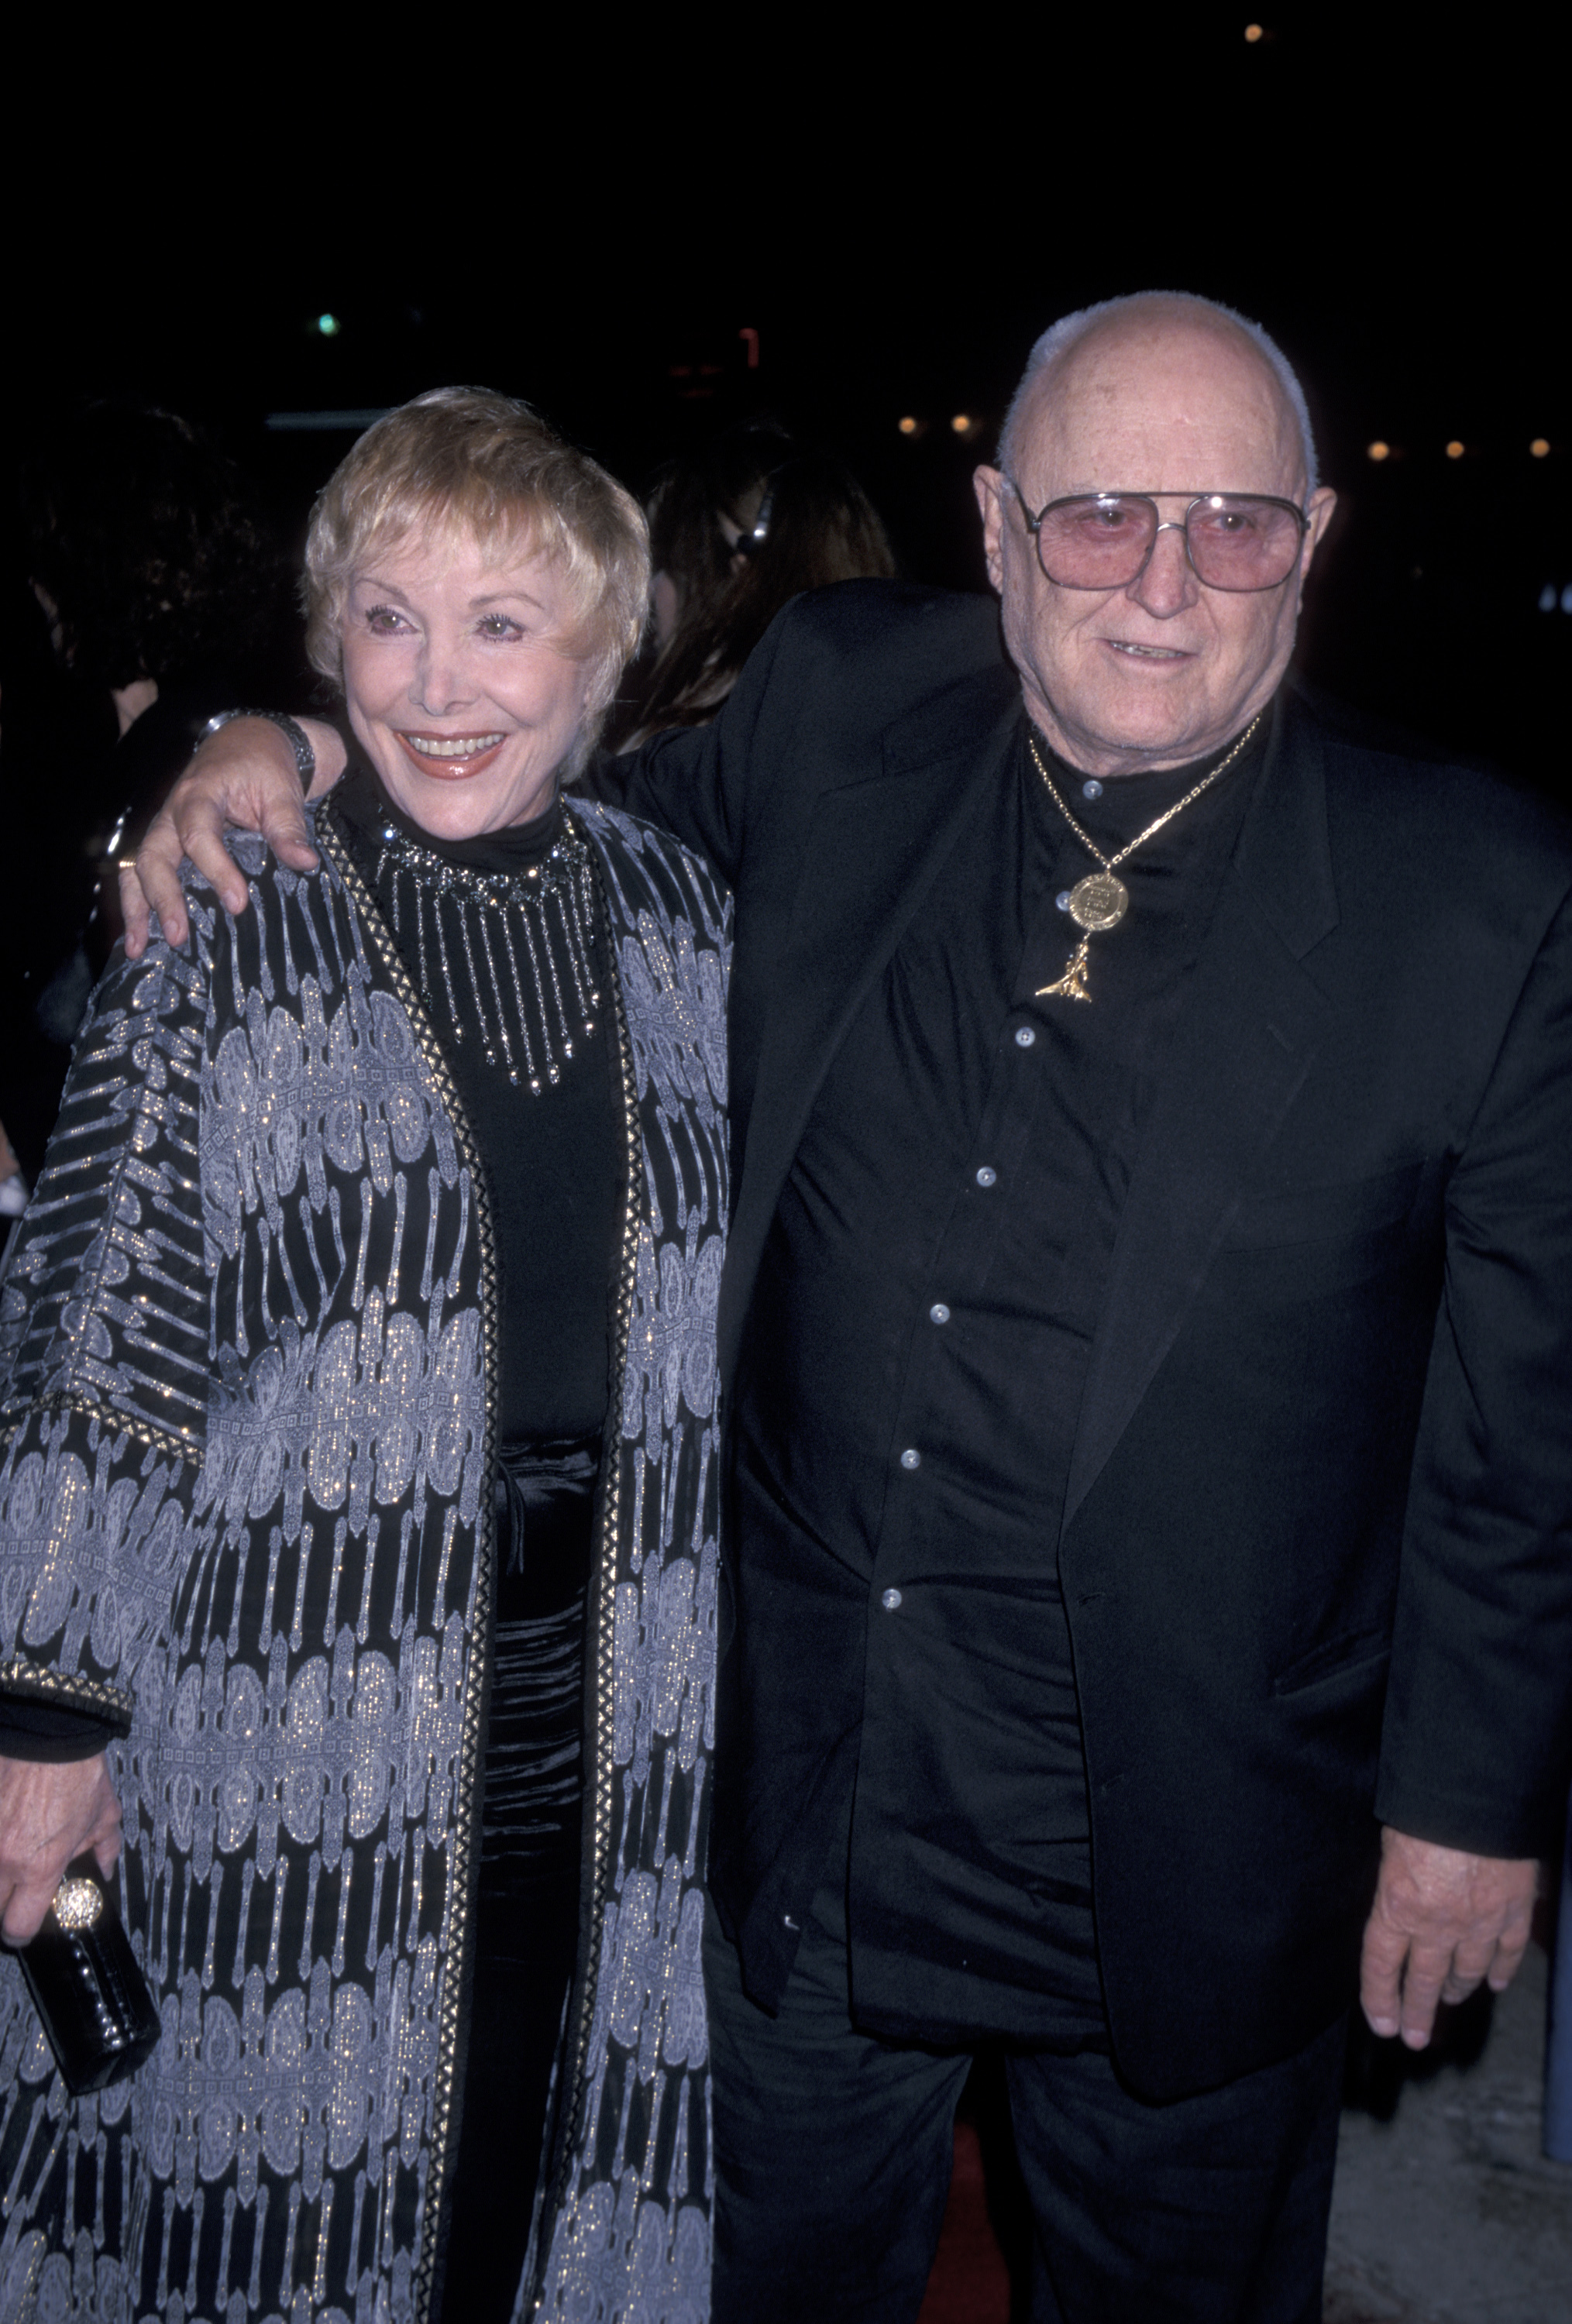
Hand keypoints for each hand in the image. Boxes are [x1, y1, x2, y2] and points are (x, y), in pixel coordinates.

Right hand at [0, 1753, 121, 1944]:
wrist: (48, 1730)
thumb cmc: (76, 1770)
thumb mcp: (104, 1814)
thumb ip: (105, 1848)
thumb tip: (106, 1867)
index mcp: (40, 1866)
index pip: (18, 1925)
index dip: (21, 1932)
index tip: (24, 1927)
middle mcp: (5, 1859)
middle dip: (4, 1906)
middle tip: (16, 1893)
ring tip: (11, 1863)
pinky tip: (5, 1830)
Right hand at [121, 714, 346, 957]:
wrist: (247, 742)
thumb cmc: (265, 765)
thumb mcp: (282, 791)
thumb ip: (288, 827)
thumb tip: (305, 862)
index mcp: (200, 794)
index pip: (199, 835)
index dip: (216, 871)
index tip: (237, 904)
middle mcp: (172, 812)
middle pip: (153, 855)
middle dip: (162, 898)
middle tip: (178, 936)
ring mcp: (165, 828)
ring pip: (137, 867)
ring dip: (135, 908)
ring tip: (137, 948)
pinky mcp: (167, 842)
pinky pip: (143, 873)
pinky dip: (138, 904)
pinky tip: (139, 938)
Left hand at [1359, 1825, 1536, 2048]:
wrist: (1475, 1796)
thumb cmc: (1423, 1810)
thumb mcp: (1388, 1845)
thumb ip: (1392, 1883)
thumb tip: (1395, 1903)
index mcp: (1397, 1907)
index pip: (1382, 1966)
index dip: (1380, 1999)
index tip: (1383, 2024)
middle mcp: (1437, 1925)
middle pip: (1425, 1980)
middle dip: (1418, 2012)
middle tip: (1415, 2038)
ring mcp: (1479, 1922)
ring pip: (1467, 1970)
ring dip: (1457, 1989)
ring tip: (1450, 2000)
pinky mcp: (1512, 1911)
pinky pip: (1507, 1951)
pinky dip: (1501, 1970)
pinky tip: (1495, 1982)